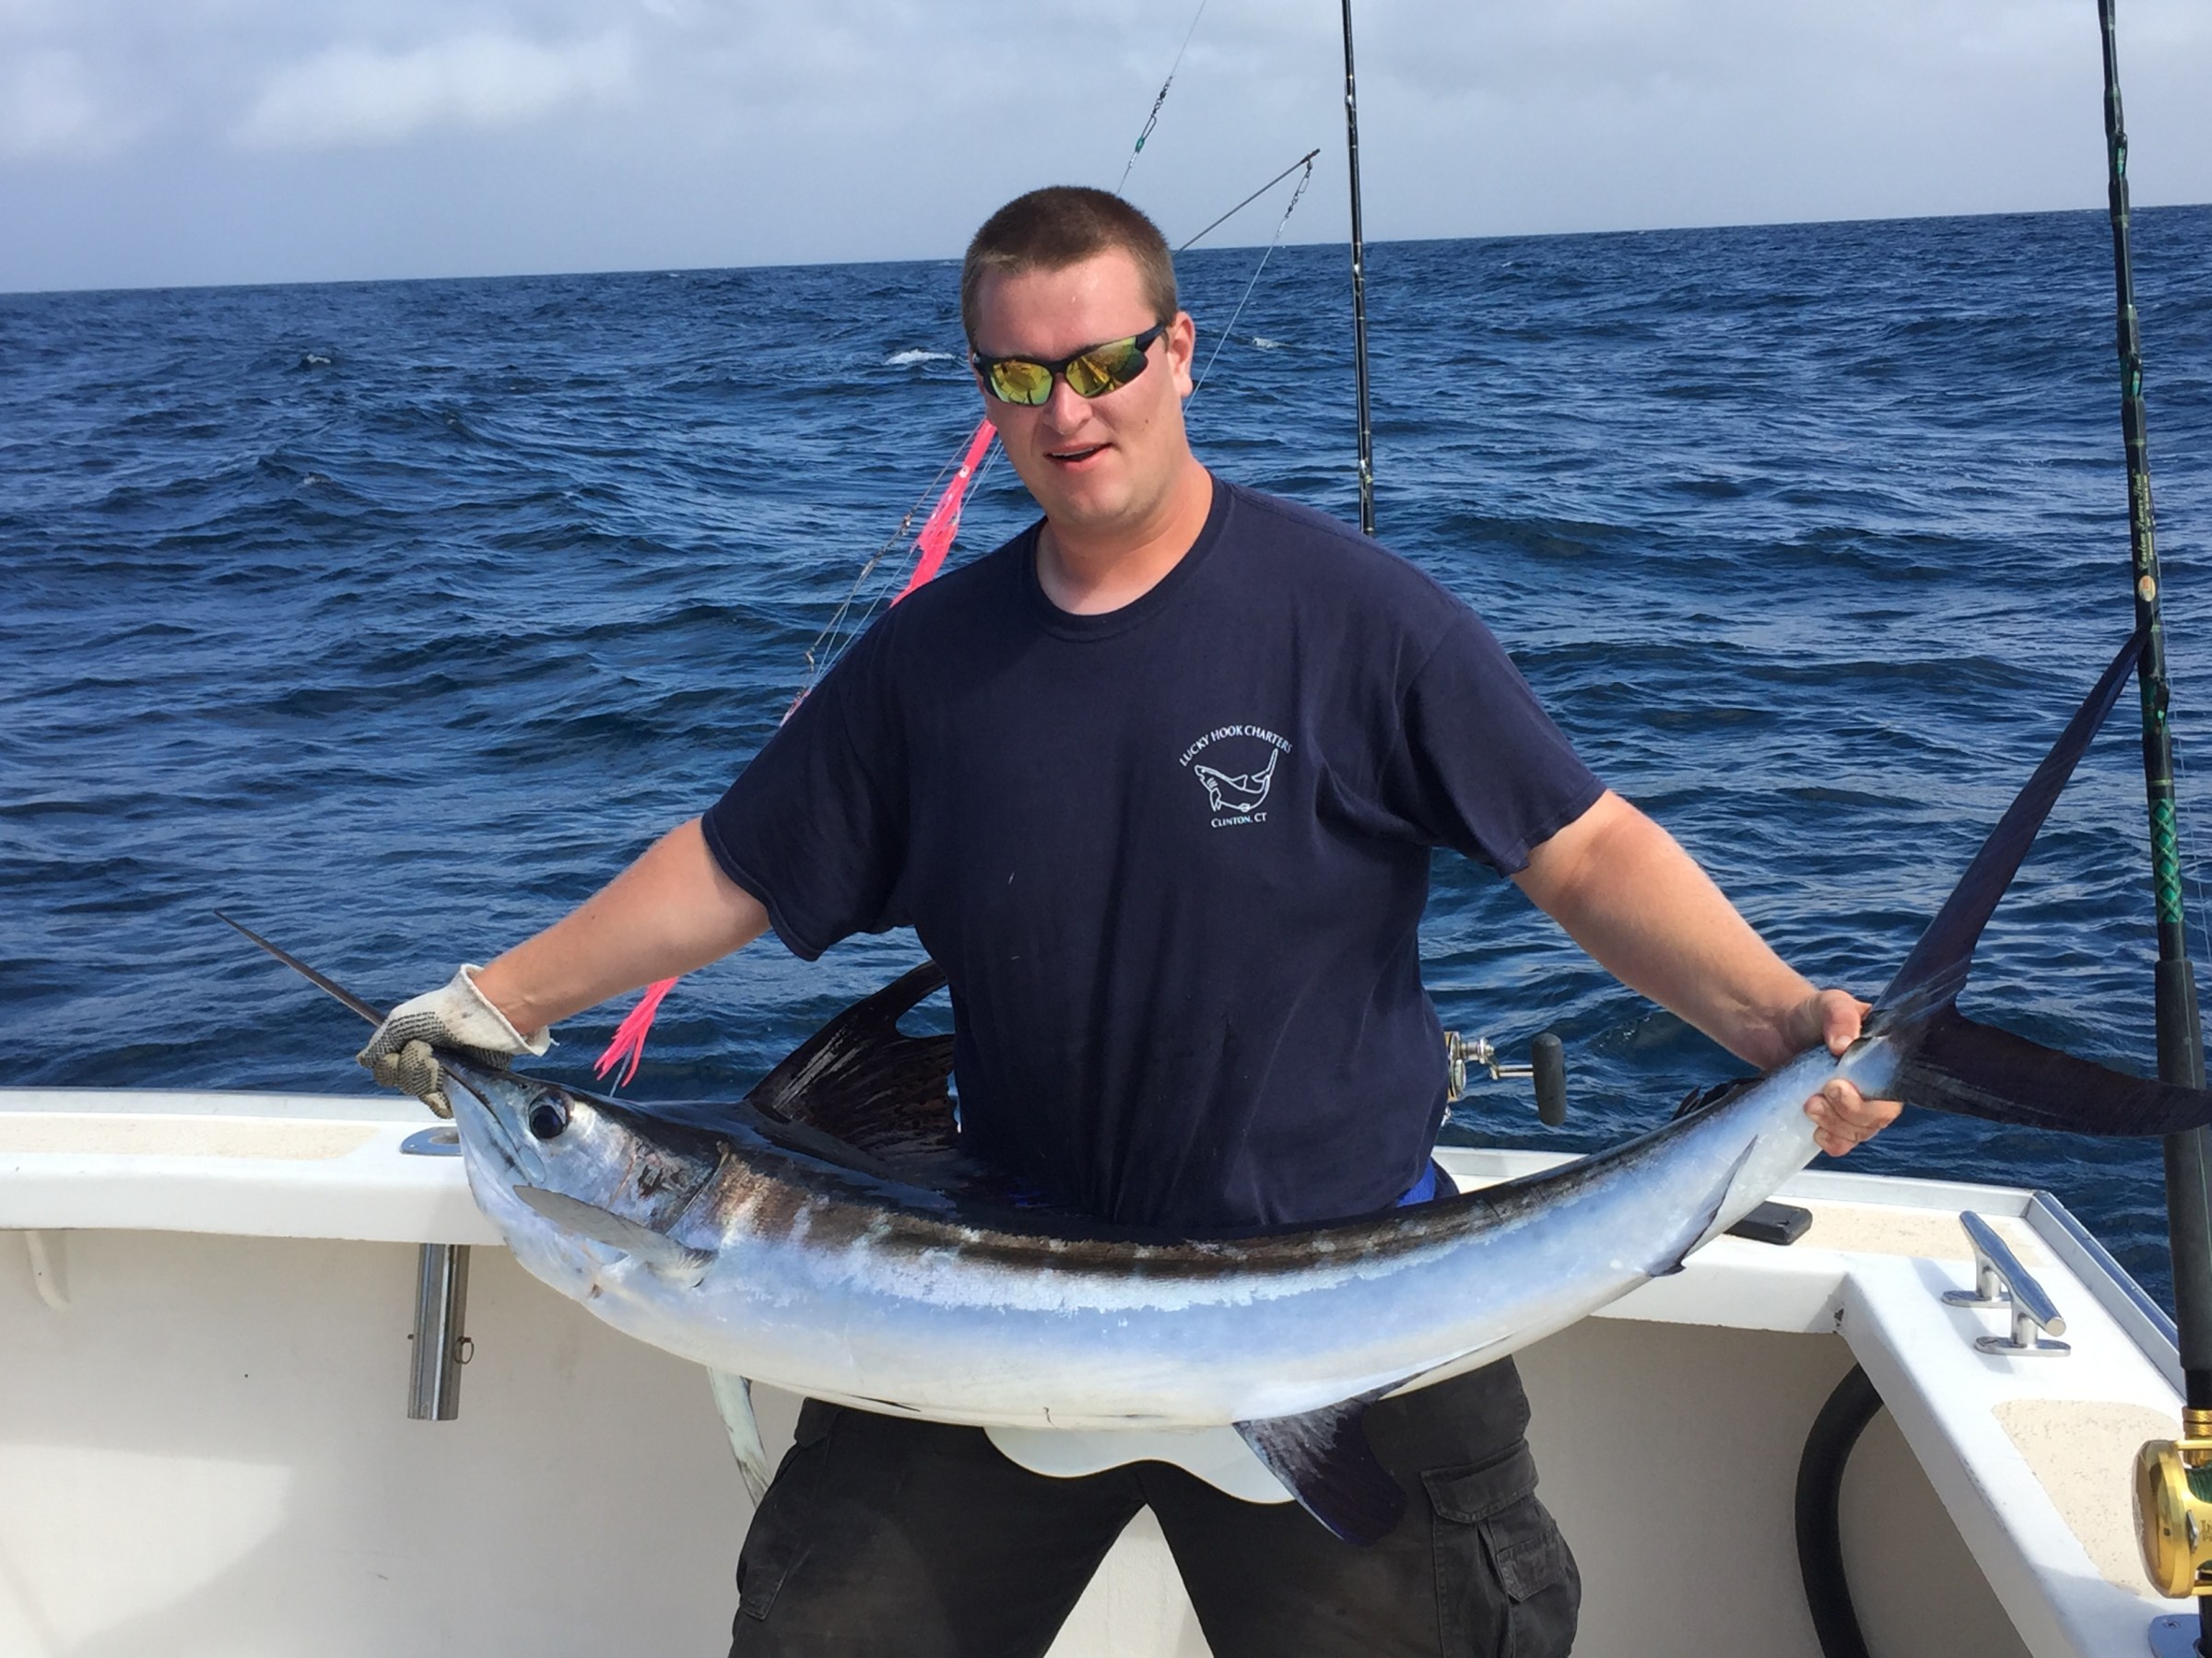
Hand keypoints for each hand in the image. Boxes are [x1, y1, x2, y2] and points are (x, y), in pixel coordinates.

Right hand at [357, 965, 550, 1116]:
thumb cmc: (442, 1012)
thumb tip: (363, 1061)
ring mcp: (444, 1077)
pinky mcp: (464, 1088)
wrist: (483, 1016)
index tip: (397, 1051)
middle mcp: (424, 1062)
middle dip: (409, 1066)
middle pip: (400, 1082)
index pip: (384, 1071)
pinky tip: (447, 1081)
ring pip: (418, 1094)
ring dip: (424, 1076)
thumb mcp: (402, 1020)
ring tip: (440, 1060)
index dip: (388, 1065)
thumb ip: (380, 1043)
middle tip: (427, 1049)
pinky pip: (441, 1108)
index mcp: (408, 1045)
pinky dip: (439, 1099)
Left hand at [1793, 989, 1901, 1156]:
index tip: (1836, 1086)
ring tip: (1808, 1105)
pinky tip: (1816, 1132)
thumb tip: (1843, 1045)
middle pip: (1878, 1117)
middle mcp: (1876, 1086)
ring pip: (1860, 1132)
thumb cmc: (1811, 1013)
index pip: (1894, 1092)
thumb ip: (1840, 1017)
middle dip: (1848, 1113)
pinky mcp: (1834, 1117)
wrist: (1777, 1026)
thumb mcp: (1829, 1004)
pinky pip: (1844, 1142)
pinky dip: (1833, 1142)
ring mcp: (1856, 1104)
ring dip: (1835, 1127)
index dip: (1870, 1100)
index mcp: (1885, 1060)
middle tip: (1817, 1098)